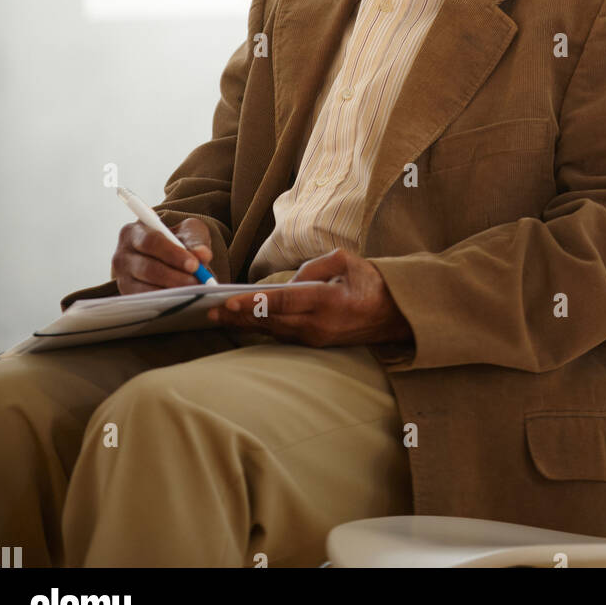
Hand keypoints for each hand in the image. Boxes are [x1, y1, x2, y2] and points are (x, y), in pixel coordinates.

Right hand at [112, 215, 213, 295]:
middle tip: (197, 283)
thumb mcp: (187, 231)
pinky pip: (146, 304)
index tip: (194, 265)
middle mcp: (122, 256)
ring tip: (194, 293)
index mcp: (134, 232)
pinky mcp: (128, 297)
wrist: (165, 255)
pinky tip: (184, 302)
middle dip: (175, 277)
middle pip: (148, 269)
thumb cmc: (175, 240)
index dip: (172, 254)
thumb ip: (196, 241)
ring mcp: (123, 279)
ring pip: (145, 290)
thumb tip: (203, 255)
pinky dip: (166, 304)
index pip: (151, 242)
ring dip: (172, 293)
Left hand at [207, 247, 412, 348]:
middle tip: (210, 311)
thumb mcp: (346, 261)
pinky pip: (284, 335)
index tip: (230, 302)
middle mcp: (318, 325)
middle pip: (271, 321)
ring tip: (219, 317)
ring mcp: (316, 339)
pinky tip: (244, 323)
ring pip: (274, 331)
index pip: (283, 302)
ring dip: (246, 325)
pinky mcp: (315, 344)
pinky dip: (262, 328)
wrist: (395, 314)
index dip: (254, 303)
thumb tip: (289, 282)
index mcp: (327, 302)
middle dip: (240, 316)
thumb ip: (314, 267)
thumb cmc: (371, 282)